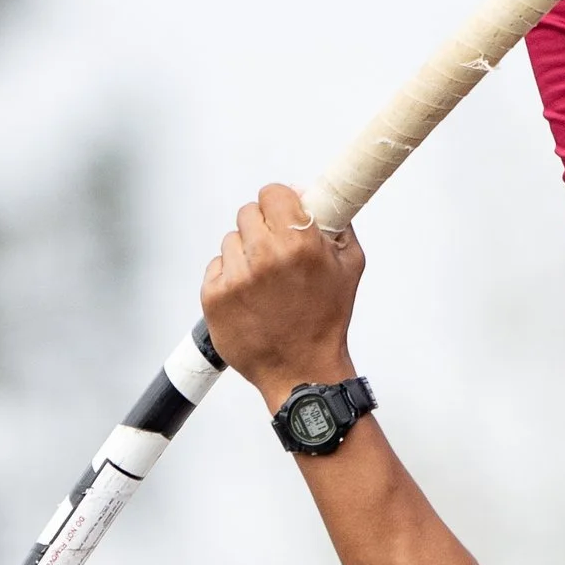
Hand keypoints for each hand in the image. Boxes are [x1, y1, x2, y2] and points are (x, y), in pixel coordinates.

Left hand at [201, 183, 365, 410]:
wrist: (301, 371)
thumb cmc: (327, 321)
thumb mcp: (350, 265)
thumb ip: (338, 224)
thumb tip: (315, 197)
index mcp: (299, 242)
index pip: (272, 193)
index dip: (279, 203)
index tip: (283, 215)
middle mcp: (265, 256)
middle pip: (248, 213)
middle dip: (262, 227)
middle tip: (274, 251)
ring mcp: (236, 277)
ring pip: (230, 240)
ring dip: (245, 253)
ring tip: (263, 282)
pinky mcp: (214, 296)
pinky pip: (216, 267)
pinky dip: (229, 277)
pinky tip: (248, 296)